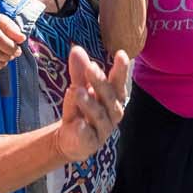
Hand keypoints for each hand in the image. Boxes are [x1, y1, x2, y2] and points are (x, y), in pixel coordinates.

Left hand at [55, 46, 128, 160]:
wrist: (71, 139)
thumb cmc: (82, 109)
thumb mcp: (79, 87)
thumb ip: (79, 71)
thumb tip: (76, 48)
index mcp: (113, 97)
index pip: (118, 82)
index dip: (121, 70)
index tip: (121, 54)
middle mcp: (112, 113)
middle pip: (109, 97)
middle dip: (100, 82)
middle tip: (90, 68)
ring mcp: (103, 129)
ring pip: (99, 115)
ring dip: (89, 103)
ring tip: (76, 90)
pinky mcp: (90, 143)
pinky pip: (88, 136)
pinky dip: (84, 130)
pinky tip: (78, 123)